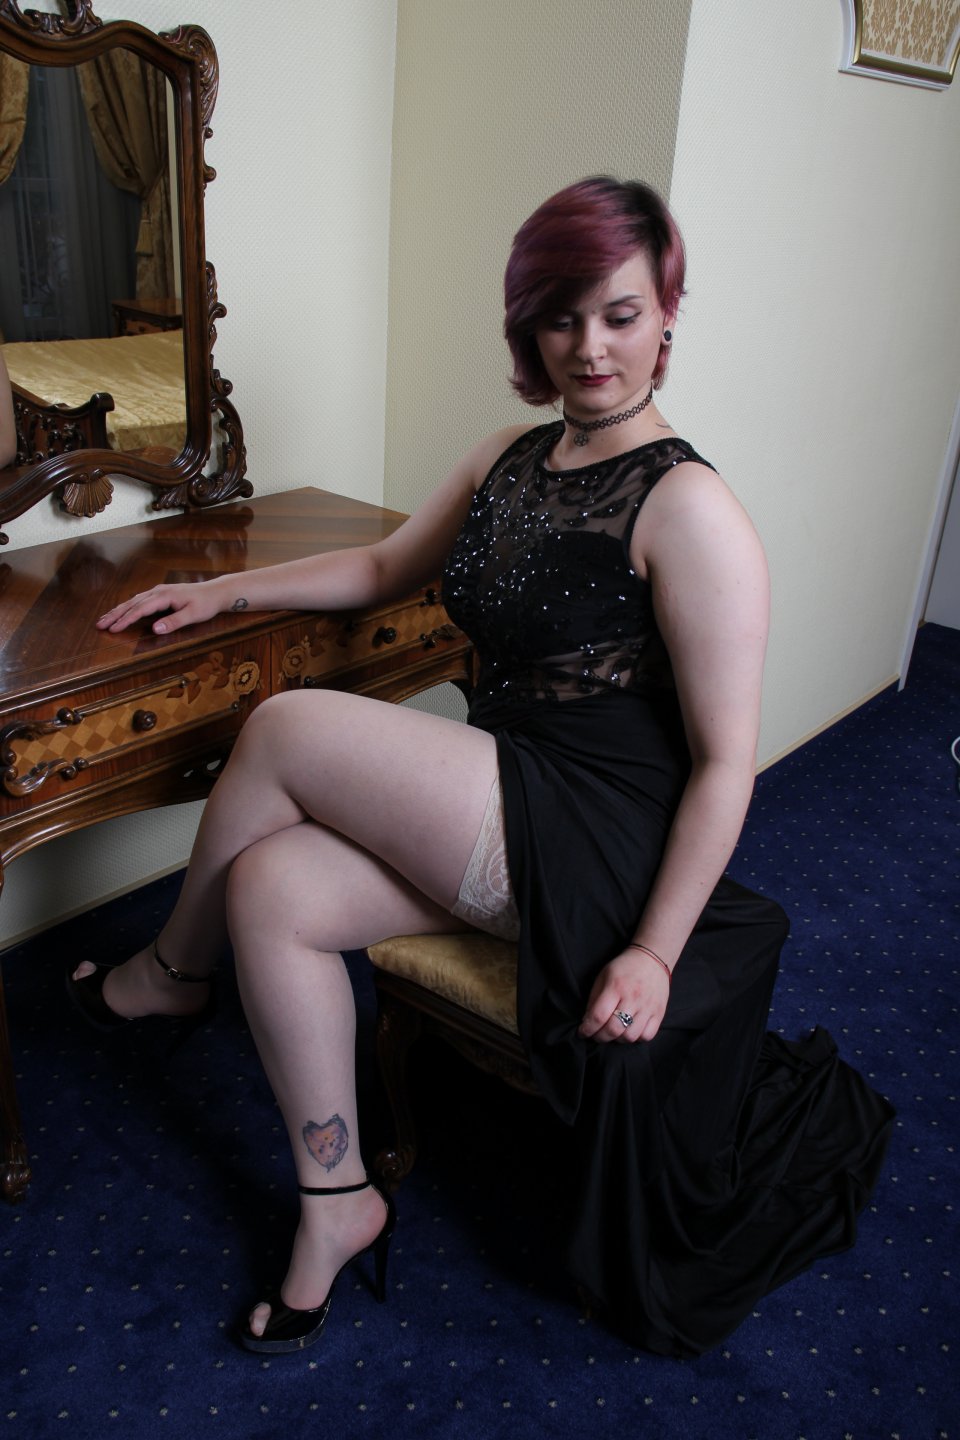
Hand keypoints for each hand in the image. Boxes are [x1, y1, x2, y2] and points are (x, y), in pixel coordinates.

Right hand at [97, 579, 228, 635]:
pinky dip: (127, 607)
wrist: (215, 592)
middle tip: (99, 625)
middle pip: (131, 604)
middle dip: (114, 614)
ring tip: (104, 619)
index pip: (140, 609)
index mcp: (164, 596)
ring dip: (118, 610)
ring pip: (133, 601)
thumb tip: (155, 629)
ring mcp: (158, 592)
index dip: (125, 620)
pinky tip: (121, 612)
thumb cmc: (205, 604)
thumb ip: (174, 622)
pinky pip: (139, 601)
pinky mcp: (160, 595)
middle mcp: (158, 591)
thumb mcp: (193, 615)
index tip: (113, 629)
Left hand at [578, 948, 669, 1043]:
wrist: (652, 958)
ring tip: (613, 1032)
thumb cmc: (624, 967)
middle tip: (595, 1035)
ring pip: (630, 1036)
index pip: (598, 1016)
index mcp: (616, 987)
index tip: (582, 1032)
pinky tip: (630, 1030)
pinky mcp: (659, 1013)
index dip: (587, 1029)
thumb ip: (594, 999)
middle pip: (614, 1029)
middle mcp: (633, 998)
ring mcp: (648, 1007)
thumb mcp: (603, 976)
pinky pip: (647, 1036)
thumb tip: (587, 1021)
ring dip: (617, 1039)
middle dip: (600, 1037)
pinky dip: (636, 1038)